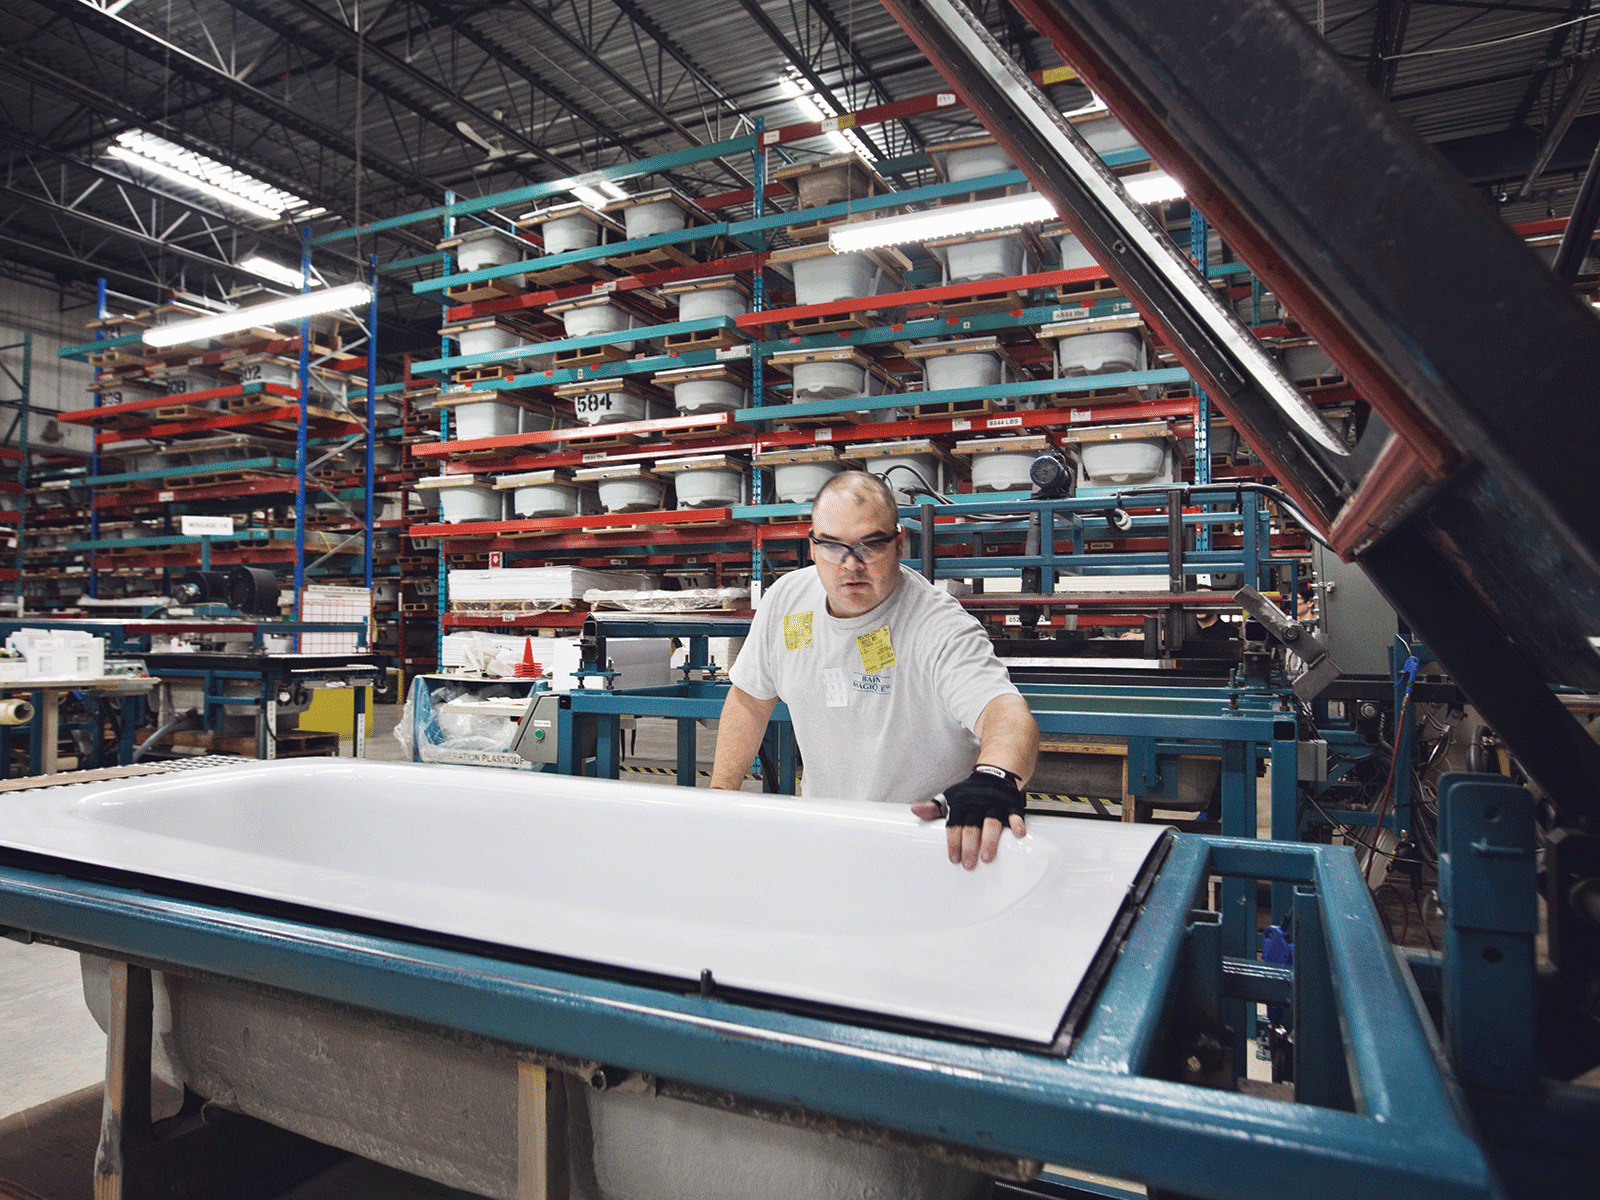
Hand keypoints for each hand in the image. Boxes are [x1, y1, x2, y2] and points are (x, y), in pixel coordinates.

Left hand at [910, 771, 1026, 869]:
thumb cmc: (970, 793)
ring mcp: (994, 804)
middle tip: (968, 864)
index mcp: (961, 805)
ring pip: (991, 822)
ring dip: (989, 840)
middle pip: (971, 827)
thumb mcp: (949, 799)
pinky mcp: (1011, 804)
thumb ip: (933, 808)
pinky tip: (1018, 834)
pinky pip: (1014, 814)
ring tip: (987, 857)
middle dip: (969, 847)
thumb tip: (915, 810)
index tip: (954, 859)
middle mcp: (977, 804)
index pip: (954, 825)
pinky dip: (1017, 823)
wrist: (994, 774)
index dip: (953, 843)